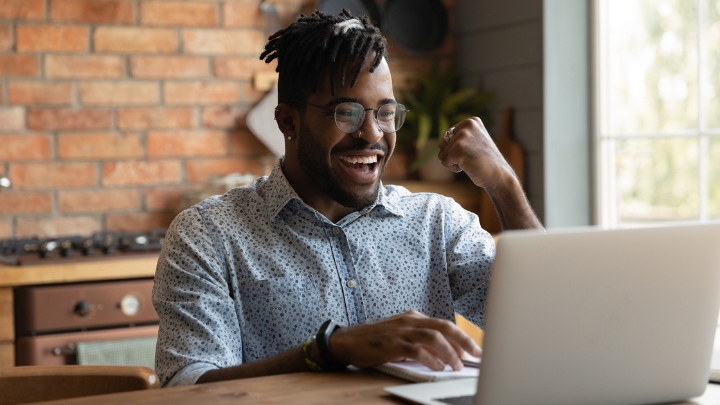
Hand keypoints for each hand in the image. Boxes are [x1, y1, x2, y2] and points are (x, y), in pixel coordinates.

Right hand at [329, 310, 481, 371]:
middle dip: (463, 341)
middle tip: (475, 354)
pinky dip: (430, 359)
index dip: (462, 336)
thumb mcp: (401, 336)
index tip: (474, 348)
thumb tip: (444, 354)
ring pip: (434, 337)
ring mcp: (401, 331)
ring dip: (449, 352)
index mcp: (414, 317)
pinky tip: (437, 367)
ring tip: (457, 365)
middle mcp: (410, 321)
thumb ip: (421, 341)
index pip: (444, 324)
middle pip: (444, 327)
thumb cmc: (375, 341)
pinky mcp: (393, 343)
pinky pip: (417, 350)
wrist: (348, 341)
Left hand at [437, 117, 516, 191]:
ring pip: (442, 153)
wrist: (499, 175)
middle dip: (453, 155)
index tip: (473, 151)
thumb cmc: (486, 162)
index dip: (456, 149)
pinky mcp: (458, 149)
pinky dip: (453, 168)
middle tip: (472, 158)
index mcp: (471, 121)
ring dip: (454, 162)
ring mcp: (463, 136)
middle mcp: (467, 125)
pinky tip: (468, 166)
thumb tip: (440, 144)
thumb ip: (460, 138)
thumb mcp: (475, 141)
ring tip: (471, 162)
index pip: (448, 136)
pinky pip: (444, 161)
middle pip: (443, 144)